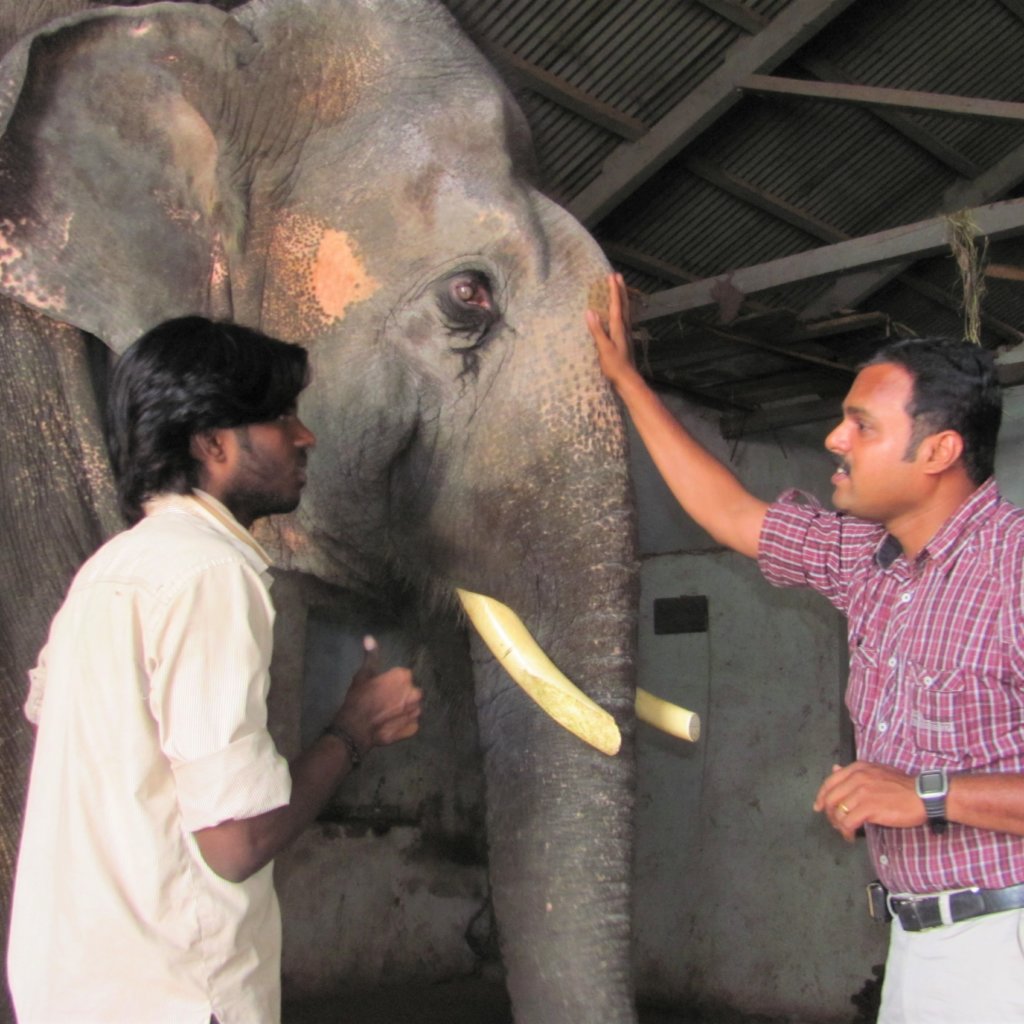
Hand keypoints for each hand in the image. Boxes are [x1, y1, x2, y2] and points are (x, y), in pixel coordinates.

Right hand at [333, 636, 421, 754]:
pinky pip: (411, 723)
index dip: (391, 682)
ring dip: (404, 708)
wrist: (355, 728)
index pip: (403, 676)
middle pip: (410, 691)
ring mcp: (415, 712)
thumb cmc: (358, 699)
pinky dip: (404, 723)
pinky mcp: (413, 728)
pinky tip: (391, 723)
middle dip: (400, 695)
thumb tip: (369, 637)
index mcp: (403, 677)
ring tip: (387, 713)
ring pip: (413, 706)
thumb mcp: (363, 675)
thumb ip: (371, 656)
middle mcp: (414, 693)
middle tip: (383, 701)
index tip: (381, 688)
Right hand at [585, 272, 636, 387]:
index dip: (614, 291)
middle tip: (618, 276)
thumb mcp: (603, 348)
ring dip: (622, 298)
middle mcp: (624, 328)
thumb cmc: (615, 366)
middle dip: (620, 290)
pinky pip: (623, 319)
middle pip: (623, 305)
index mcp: (618, 328)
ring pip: (625, 311)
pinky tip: (619, 312)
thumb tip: (590, 311)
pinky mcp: (624, 340)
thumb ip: (597, 330)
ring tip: (619, 289)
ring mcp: (626, 334)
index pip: (616, 305)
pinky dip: (621, 310)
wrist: (628, 380)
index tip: (612, 276)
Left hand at [813, 761, 923, 841]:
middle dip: (829, 814)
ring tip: (845, 831)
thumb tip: (834, 769)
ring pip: (837, 812)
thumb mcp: (875, 771)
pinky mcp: (869, 808)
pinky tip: (851, 836)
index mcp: (857, 768)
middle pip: (829, 798)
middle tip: (835, 823)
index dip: (821, 796)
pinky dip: (846, 832)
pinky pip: (848, 822)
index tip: (818, 807)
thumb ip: (854, 772)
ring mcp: (862, 792)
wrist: (922, 795)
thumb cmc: (902, 785)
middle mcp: (856, 778)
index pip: (829, 782)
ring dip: (838, 825)